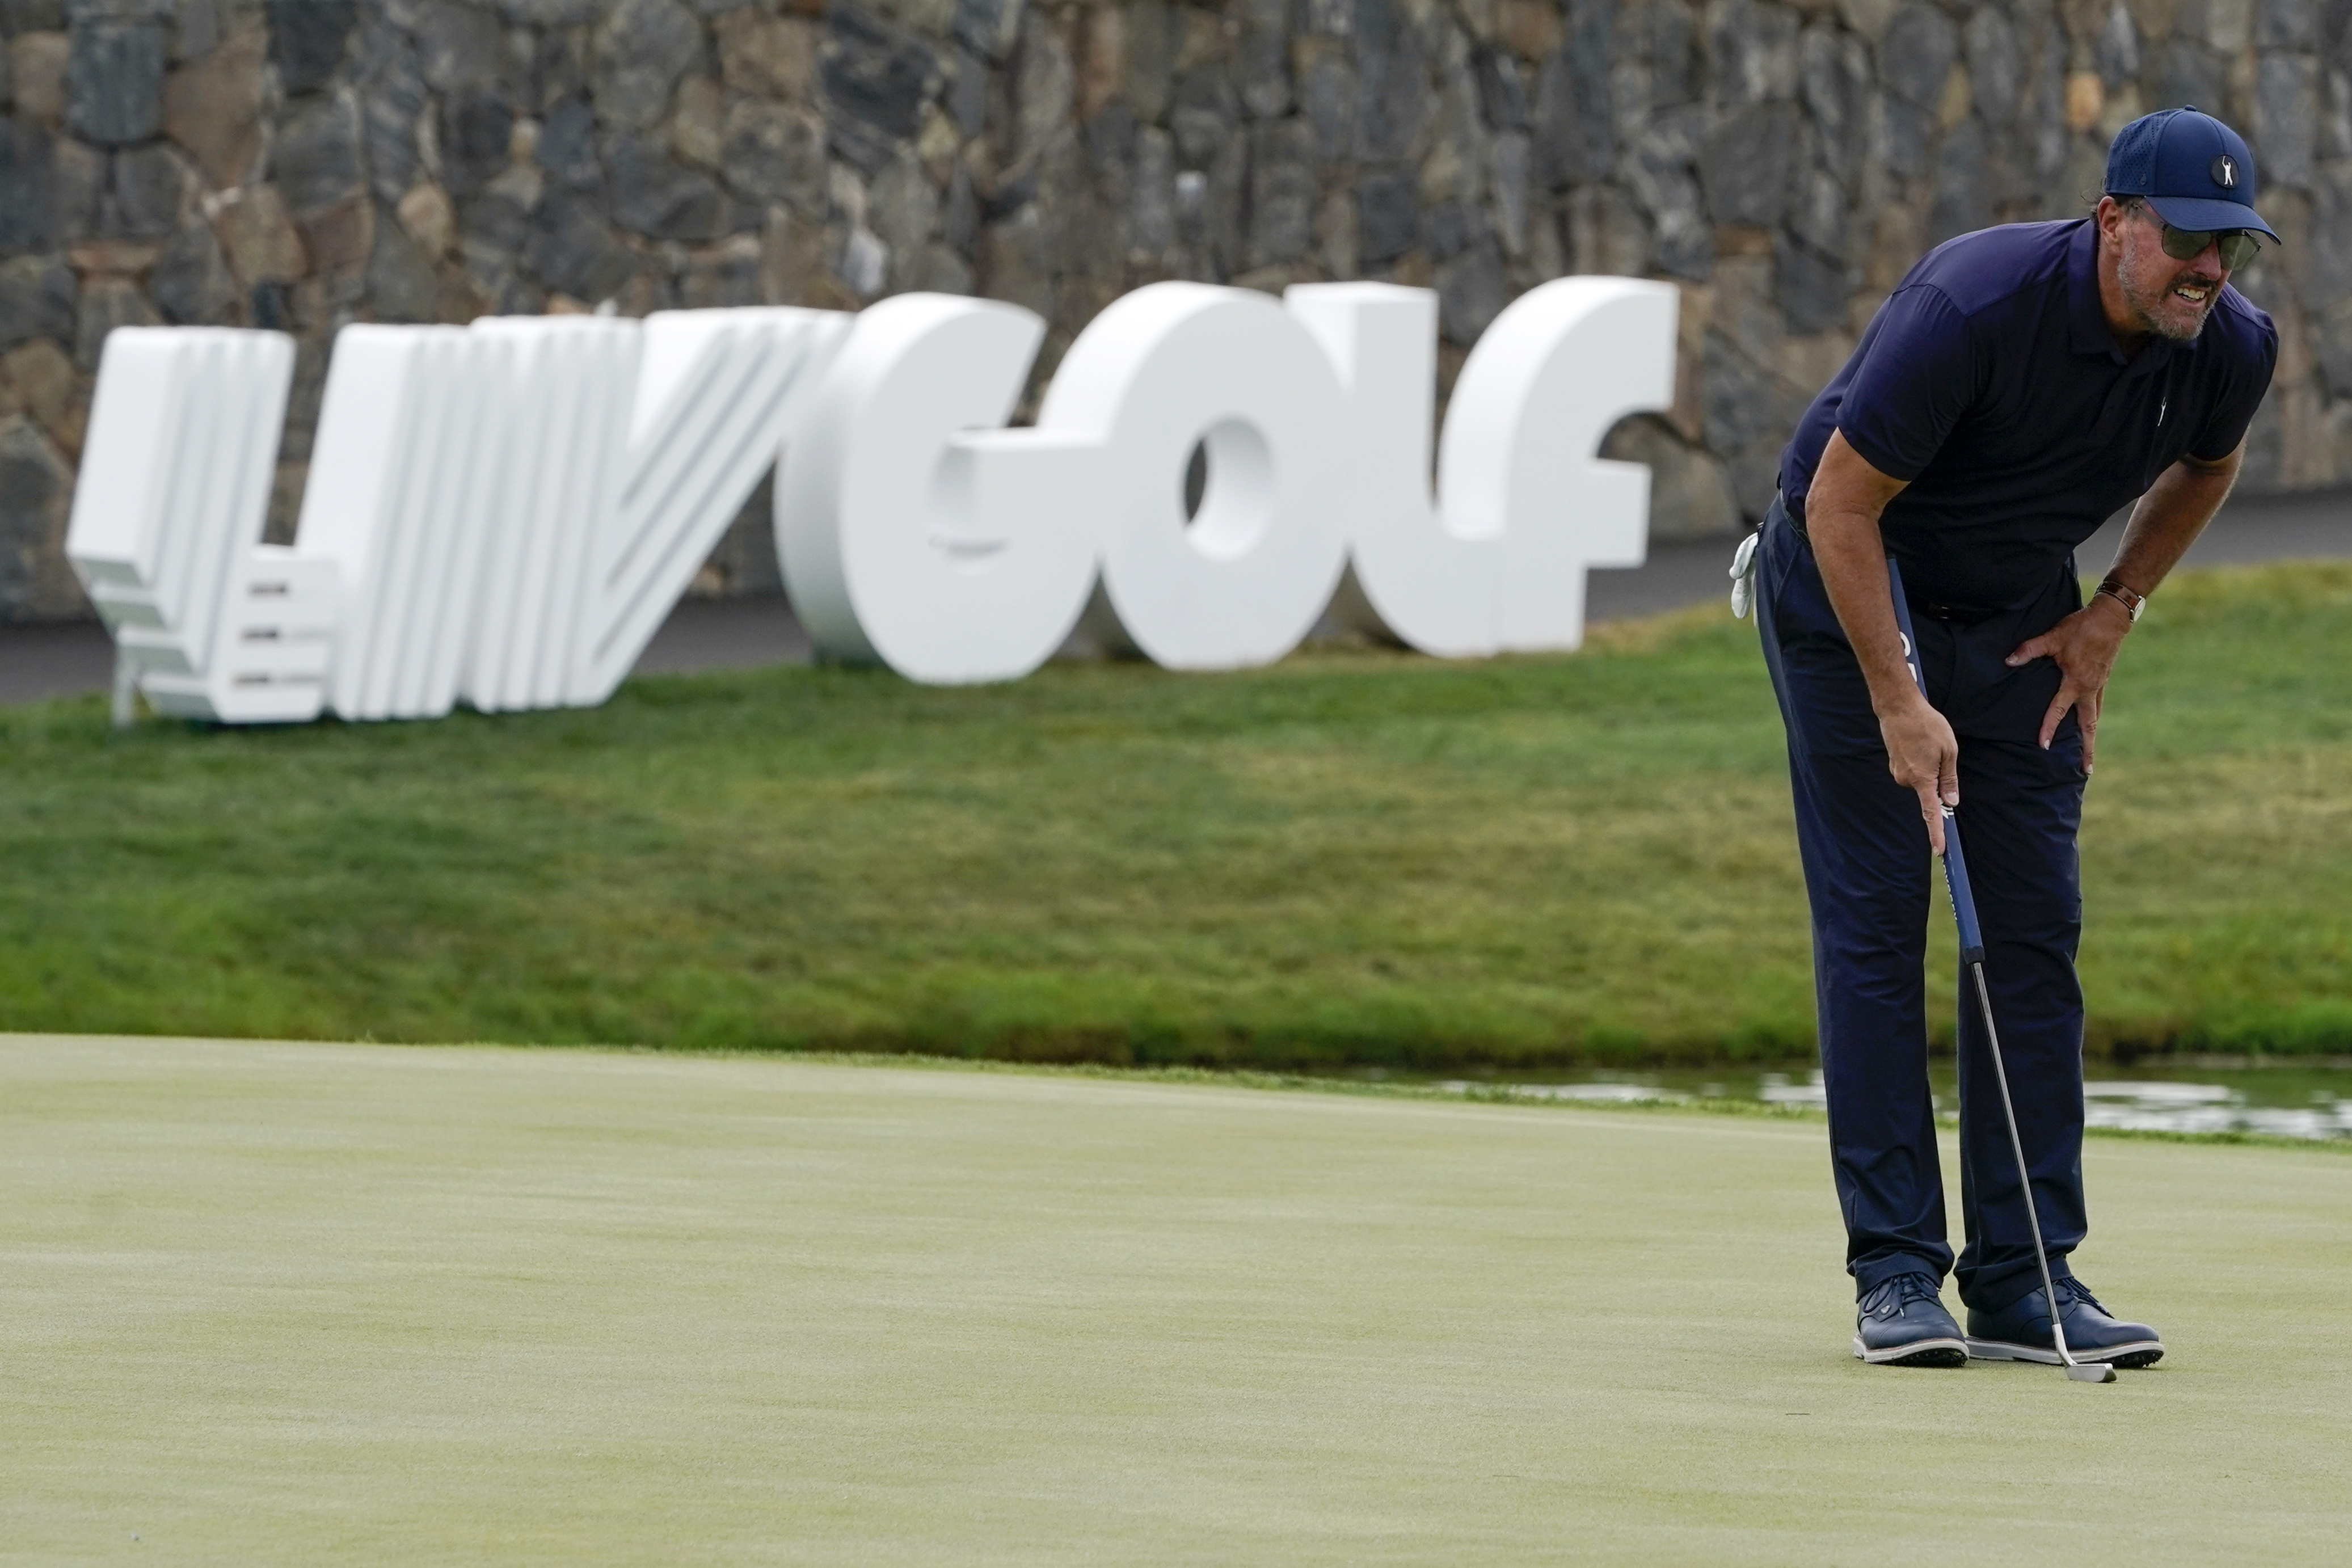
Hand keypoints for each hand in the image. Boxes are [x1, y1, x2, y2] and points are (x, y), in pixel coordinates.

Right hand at [1880, 696, 1960, 854]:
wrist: (1898, 707)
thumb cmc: (1927, 726)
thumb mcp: (1949, 750)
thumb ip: (1949, 780)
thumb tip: (1951, 802)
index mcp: (1922, 779)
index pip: (1930, 813)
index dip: (1936, 833)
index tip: (1939, 850)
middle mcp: (1905, 780)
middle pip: (1928, 790)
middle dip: (1937, 777)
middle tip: (1940, 751)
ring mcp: (1897, 772)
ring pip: (1920, 779)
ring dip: (1928, 766)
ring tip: (1927, 741)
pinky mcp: (1893, 764)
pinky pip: (1912, 771)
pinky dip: (1919, 761)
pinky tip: (1919, 742)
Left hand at [2004, 596, 2130, 773]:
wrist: (2110, 618)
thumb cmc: (2081, 627)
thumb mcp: (2052, 637)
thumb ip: (2029, 650)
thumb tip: (2008, 660)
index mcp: (2076, 682)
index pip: (2058, 710)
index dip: (2049, 728)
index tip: (2044, 745)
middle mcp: (2090, 689)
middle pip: (2089, 726)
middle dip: (2088, 749)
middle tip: (2087, 770)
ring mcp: (2099, 685)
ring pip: (2095, 717)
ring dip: (2091, 736)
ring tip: (2088, 755)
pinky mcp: (2102, 680)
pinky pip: (2097, 705)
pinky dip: (2093, 718)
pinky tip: (2088, 723)